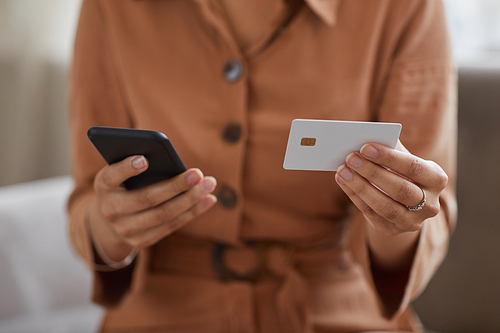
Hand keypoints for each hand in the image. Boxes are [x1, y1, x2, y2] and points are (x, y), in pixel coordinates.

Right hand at [89, 155, 216, 260]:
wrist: (109, 221)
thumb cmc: (124, 184)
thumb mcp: (122, 173)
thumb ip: (138, 164)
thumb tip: (172, 162)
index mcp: (103, 185)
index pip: (111, 176)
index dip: (127, 168)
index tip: (145, 159)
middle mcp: (110, 210)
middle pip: (147, 198)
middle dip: (175, 186)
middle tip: (197, 174)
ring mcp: (125, 229)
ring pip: (164, 215)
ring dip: (191, 200)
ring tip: (209, 184)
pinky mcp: (141, 241)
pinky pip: (171, 226)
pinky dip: (193, 212)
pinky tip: (209, 199)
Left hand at [335, 141, 447, 235]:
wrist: (404, 202)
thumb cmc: (401, 171)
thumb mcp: (403, 158)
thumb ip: (390, 148)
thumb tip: (364, 138)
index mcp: (437, 180)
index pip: (414, 168)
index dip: (389, 157)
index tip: (365, 147)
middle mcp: (430, 205)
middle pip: (400, 189)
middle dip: (373, 172)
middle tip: (351, 158)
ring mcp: (412, 221)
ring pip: (385, 206)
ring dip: (360, 187)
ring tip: (342, 170)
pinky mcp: (392, 230)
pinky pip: (371, 214)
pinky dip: (355, 197)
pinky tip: (343, 182)